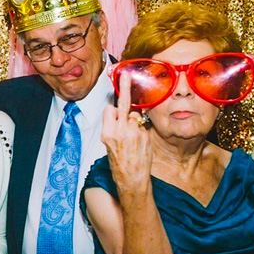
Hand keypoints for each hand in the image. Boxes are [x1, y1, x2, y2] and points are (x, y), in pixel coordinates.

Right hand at [101, 72, 152, 190]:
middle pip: (122, 103)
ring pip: (134, 116)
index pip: (110, 109)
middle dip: (124, 88)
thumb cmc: (119, 162)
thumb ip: (114, 127)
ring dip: (133, 121)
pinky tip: (139, 142)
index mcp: (108, 133)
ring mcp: (134, 132)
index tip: (114, 106)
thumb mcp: (109, 144)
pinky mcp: (145, 135)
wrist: (132, 178)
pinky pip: (142, 125)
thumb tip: (121, 114)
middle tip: (126, 75)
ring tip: (132, 137)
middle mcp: (120, 130)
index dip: (113, 110)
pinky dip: (141, 130)